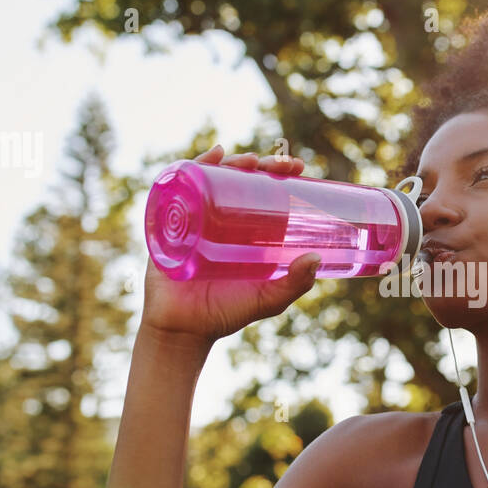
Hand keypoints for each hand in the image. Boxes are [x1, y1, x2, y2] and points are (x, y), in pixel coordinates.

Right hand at [140, 144, 318, 345]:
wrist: (183, 331)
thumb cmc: (226, 313)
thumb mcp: (267, 299)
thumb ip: (293, 284)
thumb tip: (315, 258)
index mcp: (246, 231)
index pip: (263, 191)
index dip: (279, 174)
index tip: (297, 166)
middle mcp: (220, 220)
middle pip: (239, 179)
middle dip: (259, 164)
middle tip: (278, 163)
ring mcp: (195, 218)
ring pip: (212, 179)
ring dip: (230, 162)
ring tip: (248, 160)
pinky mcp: (171, 224)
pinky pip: (179, 190)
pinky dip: (192, 168)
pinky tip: (208, 157)